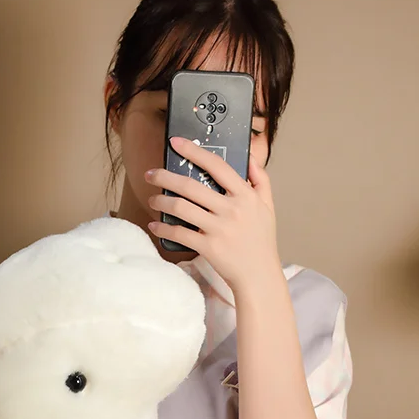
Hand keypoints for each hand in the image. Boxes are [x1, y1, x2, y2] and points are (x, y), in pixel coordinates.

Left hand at [146, 137, 279, 290]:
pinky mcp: (209, 247)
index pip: (218, 166)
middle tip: (151, 174)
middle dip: (165, 177)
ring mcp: (219, 228)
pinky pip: (179, 233)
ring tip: (153, 200)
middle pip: (191, 185)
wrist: (259, 275)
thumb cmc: (261, 241)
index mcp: (246, 195)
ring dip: (161, 201)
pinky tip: (155, 225)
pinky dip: (163, 229)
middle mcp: (232, 209)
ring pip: (181, 207)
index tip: (176, 143)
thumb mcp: (267, 207)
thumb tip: (250, 157)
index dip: (195, 151)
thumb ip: (260, 180)